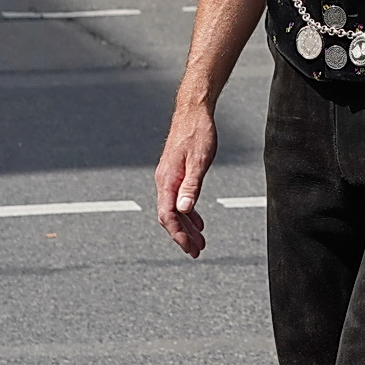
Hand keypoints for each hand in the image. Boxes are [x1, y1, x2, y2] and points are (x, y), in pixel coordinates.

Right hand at [154, 104, 215, 257]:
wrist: (193, 112)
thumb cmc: (198, 133)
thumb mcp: (200, 160)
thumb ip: (192, 185)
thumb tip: (184, 210)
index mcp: (167, 181)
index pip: (168, 216)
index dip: (178, 234)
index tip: (190, 248)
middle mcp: (164, 182)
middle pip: (171, 217)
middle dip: (183, 236)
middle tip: (197, 252)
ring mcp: (169, 178)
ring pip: (176, 210)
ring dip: (187, 227)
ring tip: (199, 242)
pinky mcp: (175, 174)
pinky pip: (179, 200)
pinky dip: (189, 213)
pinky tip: (198, 222)